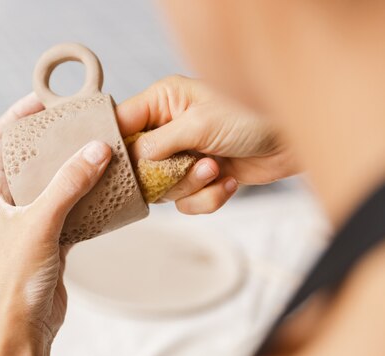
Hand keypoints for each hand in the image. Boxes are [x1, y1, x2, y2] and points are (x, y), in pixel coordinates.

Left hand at [0, 93, 110, 355]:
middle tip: (81, 122)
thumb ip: (67, 185)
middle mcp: (7, 203)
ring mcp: (29, 222)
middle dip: (52, 138)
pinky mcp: (49, 240)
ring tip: (99, 150)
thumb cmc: (14, 280)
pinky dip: (87, 198)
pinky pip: (70, 209)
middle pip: (28, 158)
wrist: (20, 329)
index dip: (17, 115)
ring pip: (52, 183)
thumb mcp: (39, 224)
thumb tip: (96, 149)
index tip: (46, 98)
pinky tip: (107, 191)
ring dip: (73, 167)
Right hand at [116, 75, 299, 213]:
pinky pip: (185, 201)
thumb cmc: (252, 116)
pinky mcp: (200, 177)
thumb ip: (159, 142)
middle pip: (138, 163)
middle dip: (164, 173)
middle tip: (189, 164)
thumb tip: (133, 158)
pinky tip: (228, 182)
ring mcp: (183, 154)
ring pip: (162, 187)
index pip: (122, 122)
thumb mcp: (200, 124)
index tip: (117, 164)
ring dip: (191, 185)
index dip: (115, 144)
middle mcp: (168, 127)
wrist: (293, 142)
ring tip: (216, 168)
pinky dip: (207, 197)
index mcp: (163, 101)